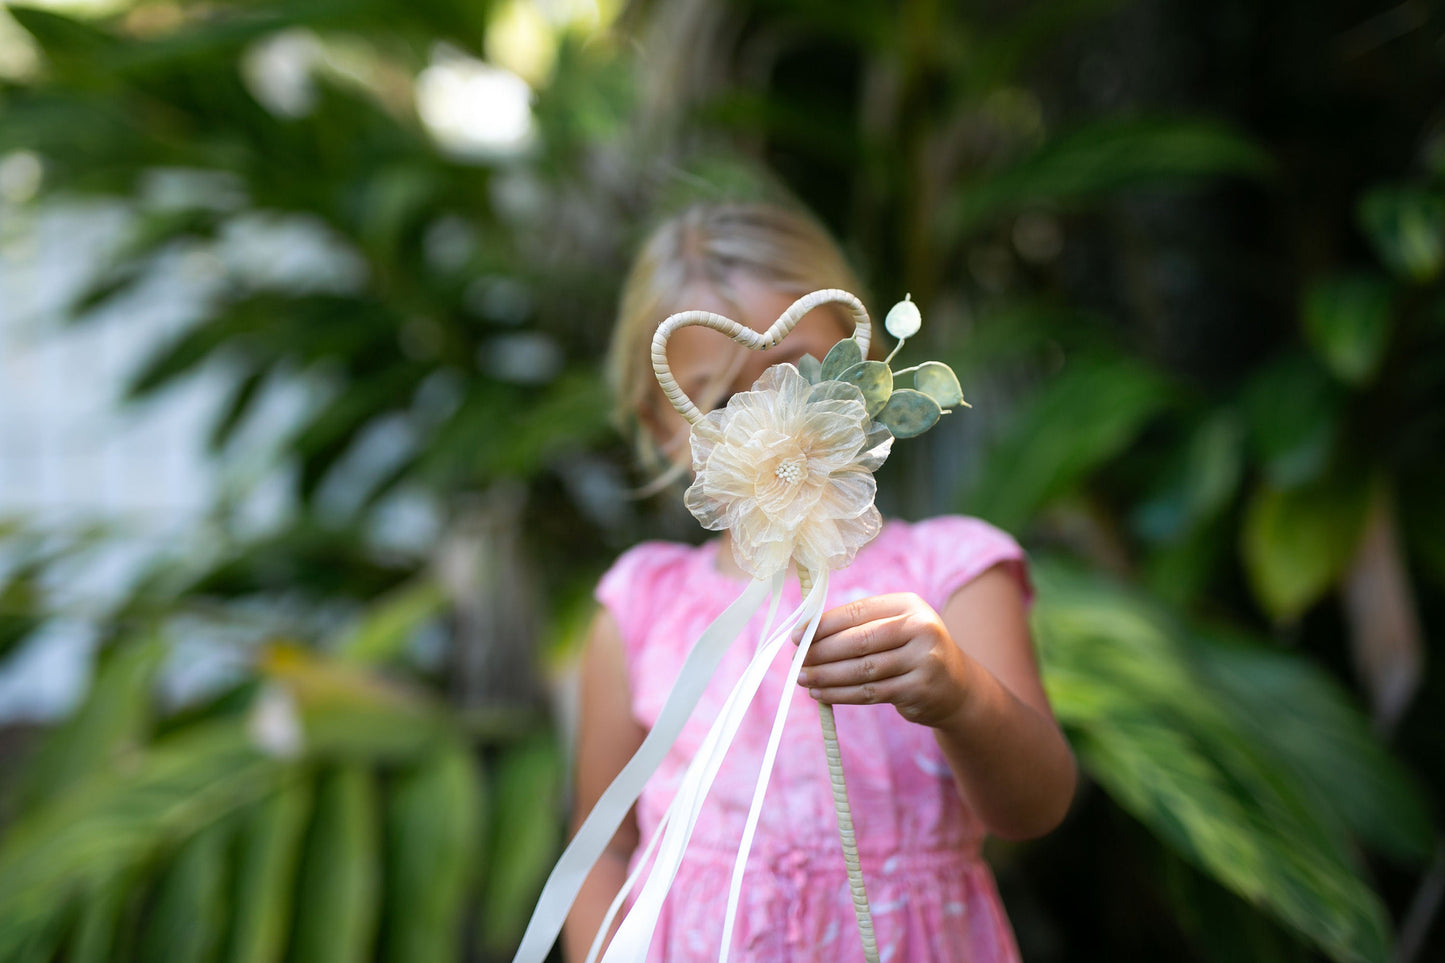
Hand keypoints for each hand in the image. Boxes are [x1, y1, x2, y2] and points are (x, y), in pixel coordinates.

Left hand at [795, 593, 969, 728]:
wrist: (956, 687)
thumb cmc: (911, 651)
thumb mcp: (896, 628)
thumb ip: (859, 626)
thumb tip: (807, 631)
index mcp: (909, 605)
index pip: (858, 612)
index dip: (824, 624)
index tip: (797, 635)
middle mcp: (920, 629)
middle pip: (858, 641)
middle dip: (821, 651)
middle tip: (796, 660)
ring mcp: (923, 660)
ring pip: (862, 669)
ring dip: (826, 675)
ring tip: (803, 678)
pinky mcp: (918, 689)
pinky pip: (870, 692)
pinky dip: (841, 694)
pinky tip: (821, 694)